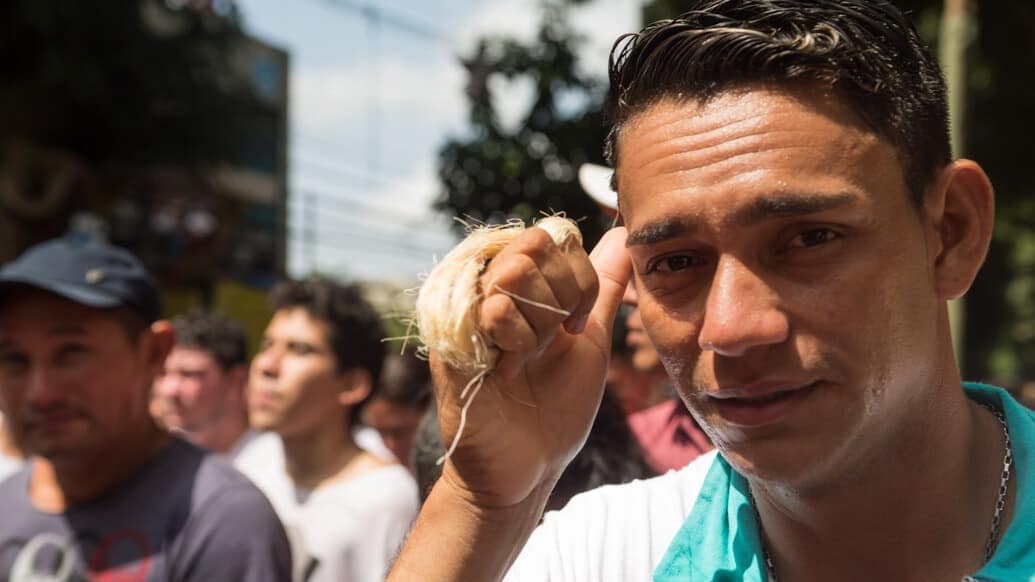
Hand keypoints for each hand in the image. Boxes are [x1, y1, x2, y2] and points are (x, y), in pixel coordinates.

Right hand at [431, 226, 630, 508]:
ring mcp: (466, 314)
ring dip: (538, 323)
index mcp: (520, 286)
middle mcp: (489, 291)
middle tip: (553, 338)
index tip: (575, 323)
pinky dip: (516, 339)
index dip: (577, 277)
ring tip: (528, 357)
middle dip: (560, 295)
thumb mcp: (589, 339)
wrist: (529, 465)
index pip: (554, 237)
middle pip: (532, 245)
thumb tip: (621, 232)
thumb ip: (602, 286)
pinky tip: (510, 369)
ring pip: (512, 273)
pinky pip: (490, 310)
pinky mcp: (452, 342)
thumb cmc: (556, 406)